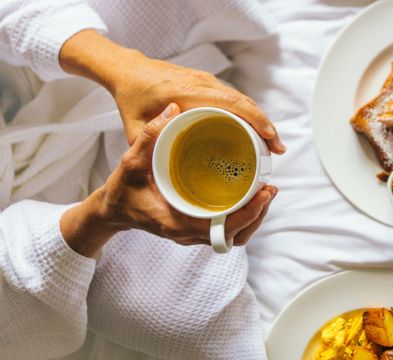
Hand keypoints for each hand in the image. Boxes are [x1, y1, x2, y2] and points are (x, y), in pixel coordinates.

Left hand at [59, 30, 285, 151]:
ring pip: (243, 99)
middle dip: (266, 124)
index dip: (254, 119)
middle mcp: (202, 83)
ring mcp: (208, 81)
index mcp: (185, 93)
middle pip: (244, 102)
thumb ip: (149, 148)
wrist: (129, 70)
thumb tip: (166, 175)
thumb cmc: (132, 99)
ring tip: (272, 144)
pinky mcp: (210, 83)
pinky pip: (235, 97)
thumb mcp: (134, 128)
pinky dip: (250, 113)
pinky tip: (256, 131)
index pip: (230, 103)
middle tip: (278, 150)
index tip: (269, 138)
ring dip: (261, 119)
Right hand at [60, 104, 276, 257]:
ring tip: (266, 193)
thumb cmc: (121, 191)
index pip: (221, 229)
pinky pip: (225, 230)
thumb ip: (149, 137)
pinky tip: (251, 198)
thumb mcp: (130, 162)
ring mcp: (193, 234)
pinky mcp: (196, 229)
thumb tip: (173, 109)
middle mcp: (188, 234)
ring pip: (233, 236)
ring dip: (253, 218)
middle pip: (235, 235)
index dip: (246, 214)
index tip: (262, 194)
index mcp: (176, 224)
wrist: (112, 211)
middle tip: (269, 189)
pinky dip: (242, 218)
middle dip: (257, 215)